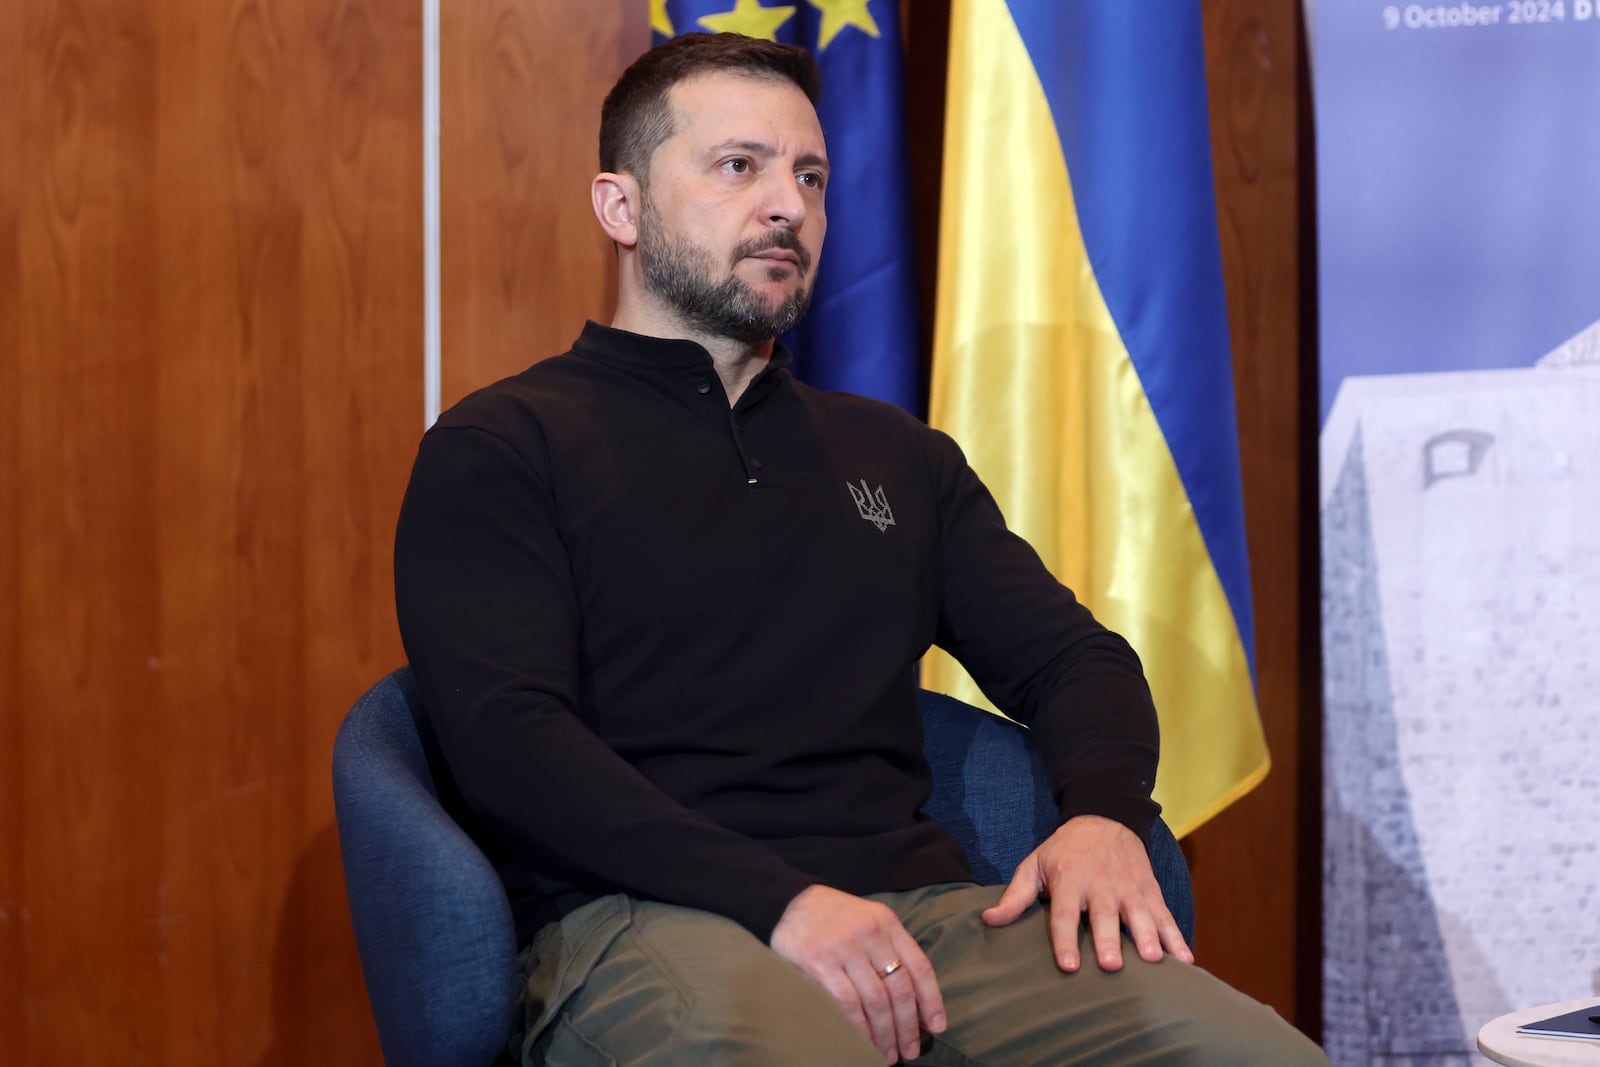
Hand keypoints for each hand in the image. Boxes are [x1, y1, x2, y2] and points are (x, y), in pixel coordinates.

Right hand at [769, 884, 945, 1063]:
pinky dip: (859, 1028)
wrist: (786, 902)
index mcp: (886, 922)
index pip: (919, 966)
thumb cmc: (832, 917)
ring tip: (888, 1054)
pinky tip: (864, 1042)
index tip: (937, 1027)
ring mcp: (844, 947)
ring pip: (876, 1001)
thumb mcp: (868, 919)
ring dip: (885, 1033)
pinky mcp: (819, 962)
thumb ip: (889, 948)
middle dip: (908, 1026)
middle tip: (911, 1050)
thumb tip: (912, 999)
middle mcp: (869, 933)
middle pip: (899, 988)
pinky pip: (847, 1003)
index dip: (931, 1001)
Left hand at [981, 814, 1192, 972]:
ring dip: (1148, 937)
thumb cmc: (1063, 851)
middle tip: (1113, 966)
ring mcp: (1129, 887)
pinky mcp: (1150, 890)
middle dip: (1109, 940)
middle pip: (1105, 916)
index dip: (1065, 940)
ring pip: (1140, 915)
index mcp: (1069, 881)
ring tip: (1153, 962)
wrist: (1105, 817)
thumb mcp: (1034, 865)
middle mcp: (1101, 885)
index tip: (1069, 966)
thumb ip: (1015, 896)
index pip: (1064, 914)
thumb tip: (988, 921)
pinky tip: (1185, 960)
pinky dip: (1176, 937)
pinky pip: (1165, 915)